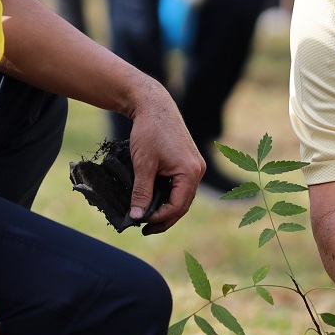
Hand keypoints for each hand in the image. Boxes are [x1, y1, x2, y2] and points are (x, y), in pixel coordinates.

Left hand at [125, 79, 203, 233]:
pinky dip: (168, 196)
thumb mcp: (143, 164)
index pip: (177, 206)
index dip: (158, 217)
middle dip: (164, 218)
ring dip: (166, 208)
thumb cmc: (149, 131)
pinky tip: (155, 200)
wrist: (154, 105)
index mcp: (190, 172)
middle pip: (183, 204)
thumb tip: (136, 216)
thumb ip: (142, 192)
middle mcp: (197, 170)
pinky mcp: (188, 162)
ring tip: (147, 217)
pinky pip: (181, 186)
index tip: (140, 222)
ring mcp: (195, 166)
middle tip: (144, 228)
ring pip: (182, 196)